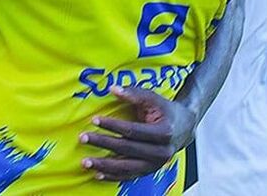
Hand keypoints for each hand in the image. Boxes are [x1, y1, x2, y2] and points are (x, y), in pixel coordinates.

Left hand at [79, 85, 197, 181]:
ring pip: (127, 168)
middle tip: (83, 138)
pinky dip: (113, 177)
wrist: (183, 128)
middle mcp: (162, 152)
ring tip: (85, 162)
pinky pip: (129, 176)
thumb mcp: (153, 99)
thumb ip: (134, 94)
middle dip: (103, 143)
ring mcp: (156, 165)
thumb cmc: (166, 111)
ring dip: (105, 166)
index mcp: (164, 133)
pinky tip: (97, 174)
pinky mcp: (150, 171)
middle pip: (127, 149)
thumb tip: (113, 89)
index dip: (113, 126)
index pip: (133, 131)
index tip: (95, 120)